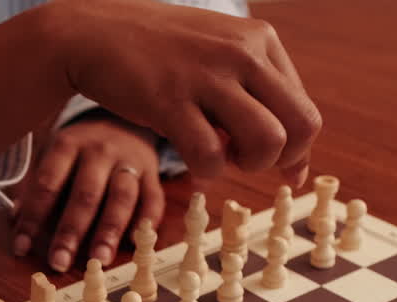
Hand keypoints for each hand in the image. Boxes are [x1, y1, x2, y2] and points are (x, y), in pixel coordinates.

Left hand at [12, 113, 163, 270]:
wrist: (124, 121)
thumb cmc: (81, 149)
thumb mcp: (54, 155)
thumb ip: (37, 188)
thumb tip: (15, 220)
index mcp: (68, 145)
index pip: (48, 184)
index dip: (33, 218)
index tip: (21, 248)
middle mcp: (100, 151)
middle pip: (85, 194)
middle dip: (71, 231)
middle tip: (59, 262)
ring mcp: (130, 161)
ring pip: (121, 198)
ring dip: (110, 231)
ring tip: (100, 259)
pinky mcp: (153, 174)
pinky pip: (153, 200)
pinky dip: (146, 223)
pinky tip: (134, 243)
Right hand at [48, 0, 320, 184]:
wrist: (91, 33)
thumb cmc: (156, 54)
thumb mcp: (216, 55)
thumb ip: (255, 94)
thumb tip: (297, 164)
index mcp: (260, 39)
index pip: (305, 110)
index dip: (294, 150)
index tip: (276, 167)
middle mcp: (242, 53)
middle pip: (301, 128)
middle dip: (279, 160)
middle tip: (244, 159)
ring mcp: (207, 76)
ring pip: (268, 143)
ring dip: (247, 166)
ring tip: (220, 156)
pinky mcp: (169, 101)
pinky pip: (211, 157)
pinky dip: (206, 172)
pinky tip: (192, 160)